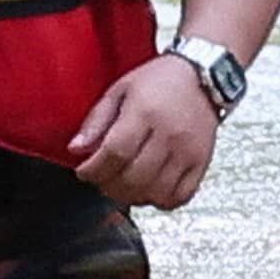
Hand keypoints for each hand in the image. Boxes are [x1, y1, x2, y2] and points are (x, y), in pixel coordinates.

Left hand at [69, 54, 221, 207]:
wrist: (203, 78)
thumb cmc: (160, 81)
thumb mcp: (120, 90)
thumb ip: (97, 120)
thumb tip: (76, 149)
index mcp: (145, 113)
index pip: (115, 153)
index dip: (94, 169)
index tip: (84, 172)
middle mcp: (169, 135)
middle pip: (134, 178)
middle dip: (109, 186)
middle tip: (100, 181)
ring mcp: (188, 152)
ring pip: (156, 192)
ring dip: (132, 197)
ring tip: (121, 186)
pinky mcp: (202, 164)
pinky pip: (180, 196)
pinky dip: (161, 201)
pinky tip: (149, 190)